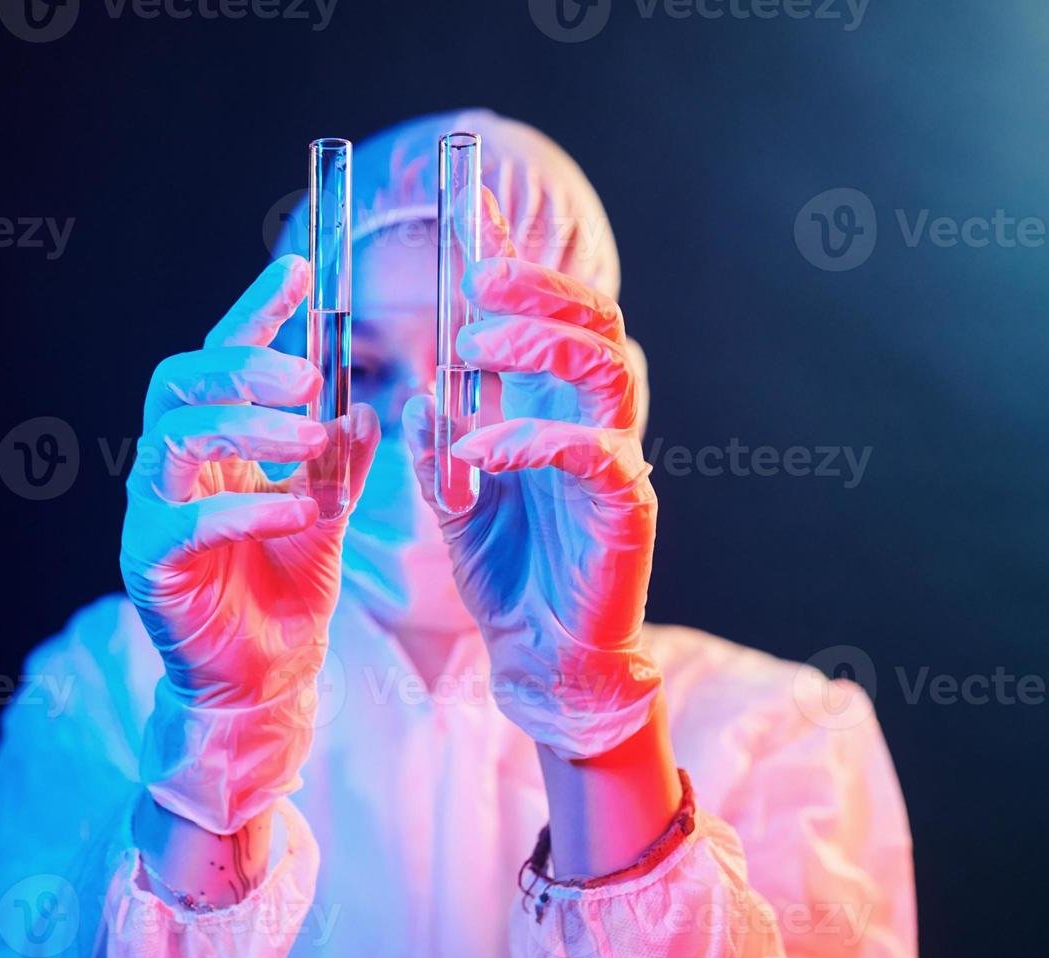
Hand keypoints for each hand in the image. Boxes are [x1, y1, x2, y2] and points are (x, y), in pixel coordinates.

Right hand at [121, 254, 379, 833]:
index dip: (254, 311)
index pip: (223, 357)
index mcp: (213, 442)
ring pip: (174, 438)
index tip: (300, 270)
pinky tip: (297, 507)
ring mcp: (154, 511)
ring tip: (309, 438)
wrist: (267, 677)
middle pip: (179, 381)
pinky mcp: (150, 562)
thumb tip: (368, 406)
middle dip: (242, 366)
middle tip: (305, 375)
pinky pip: (185, 520)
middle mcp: (173, 466)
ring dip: (246, 429)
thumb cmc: (288, 589)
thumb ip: (343, 460)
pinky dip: (245, 506)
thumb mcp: (330, 511)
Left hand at [403, 191, 660, 759]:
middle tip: (476, 273)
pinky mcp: (628, 507)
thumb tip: (420, 388)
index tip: (473, 209)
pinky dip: (533, 439)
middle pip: (594, 321)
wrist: (543, 657)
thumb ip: (443, 437)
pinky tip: (478, 446)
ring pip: (607, 367)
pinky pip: (593, 452)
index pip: (548, 316)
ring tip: (474, 343)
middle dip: (538, 284)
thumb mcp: (457, 492)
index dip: (516, 260)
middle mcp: (597, 420)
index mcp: (558, 407)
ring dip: (540, 343)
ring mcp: (619, 458)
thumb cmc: (509, 572)